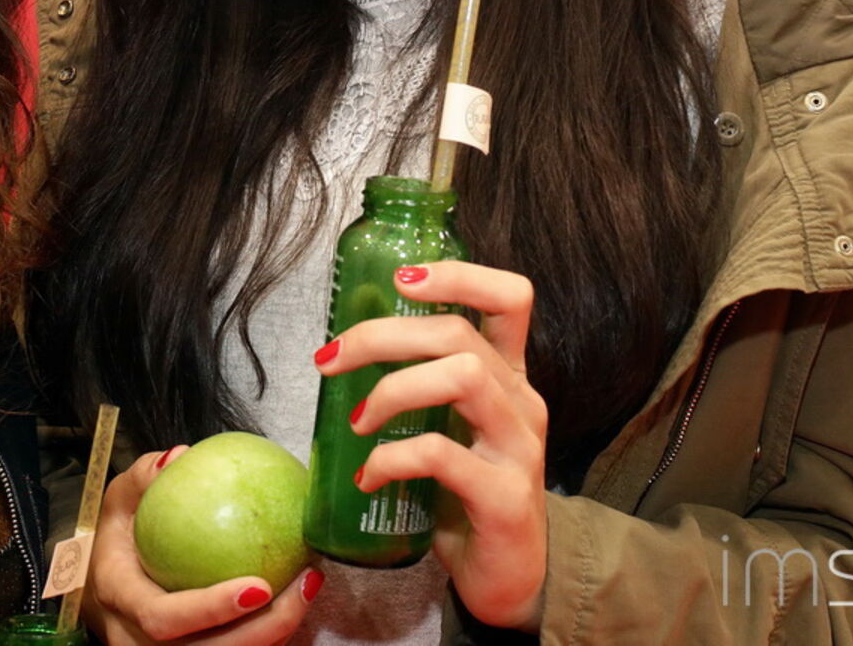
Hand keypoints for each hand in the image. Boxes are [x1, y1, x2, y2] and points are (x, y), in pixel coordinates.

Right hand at [81, 445, 322, 642]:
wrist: (107, 584)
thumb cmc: (117, 538)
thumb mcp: (119, 500)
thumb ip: (144, 477)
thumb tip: (179, 457)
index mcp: (122, 599)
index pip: (162, 618)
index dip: (210, 610)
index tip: (259, 587)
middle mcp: (140, 639)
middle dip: (262, 630)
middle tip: (302, 585)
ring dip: (277, 631)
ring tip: (309, 585)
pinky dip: (274, 631)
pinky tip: (301, 594)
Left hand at [317, 260, 549, 630]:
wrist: (506, 578)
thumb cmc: (466, 495)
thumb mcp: (450, 427)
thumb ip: (419, 388)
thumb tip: (339, 353)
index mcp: (508, 376)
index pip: (509, 298)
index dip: (459, 274)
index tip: (400, 279)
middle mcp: (522, 401)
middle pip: (459, 332)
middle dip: (383, 335)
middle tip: (331, 360)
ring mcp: (519, 447)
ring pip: (462, 376)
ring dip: (393, 389)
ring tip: (356, 420)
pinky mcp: (505, 496)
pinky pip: (443, 455)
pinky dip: (392, 457)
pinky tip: (368, 475)